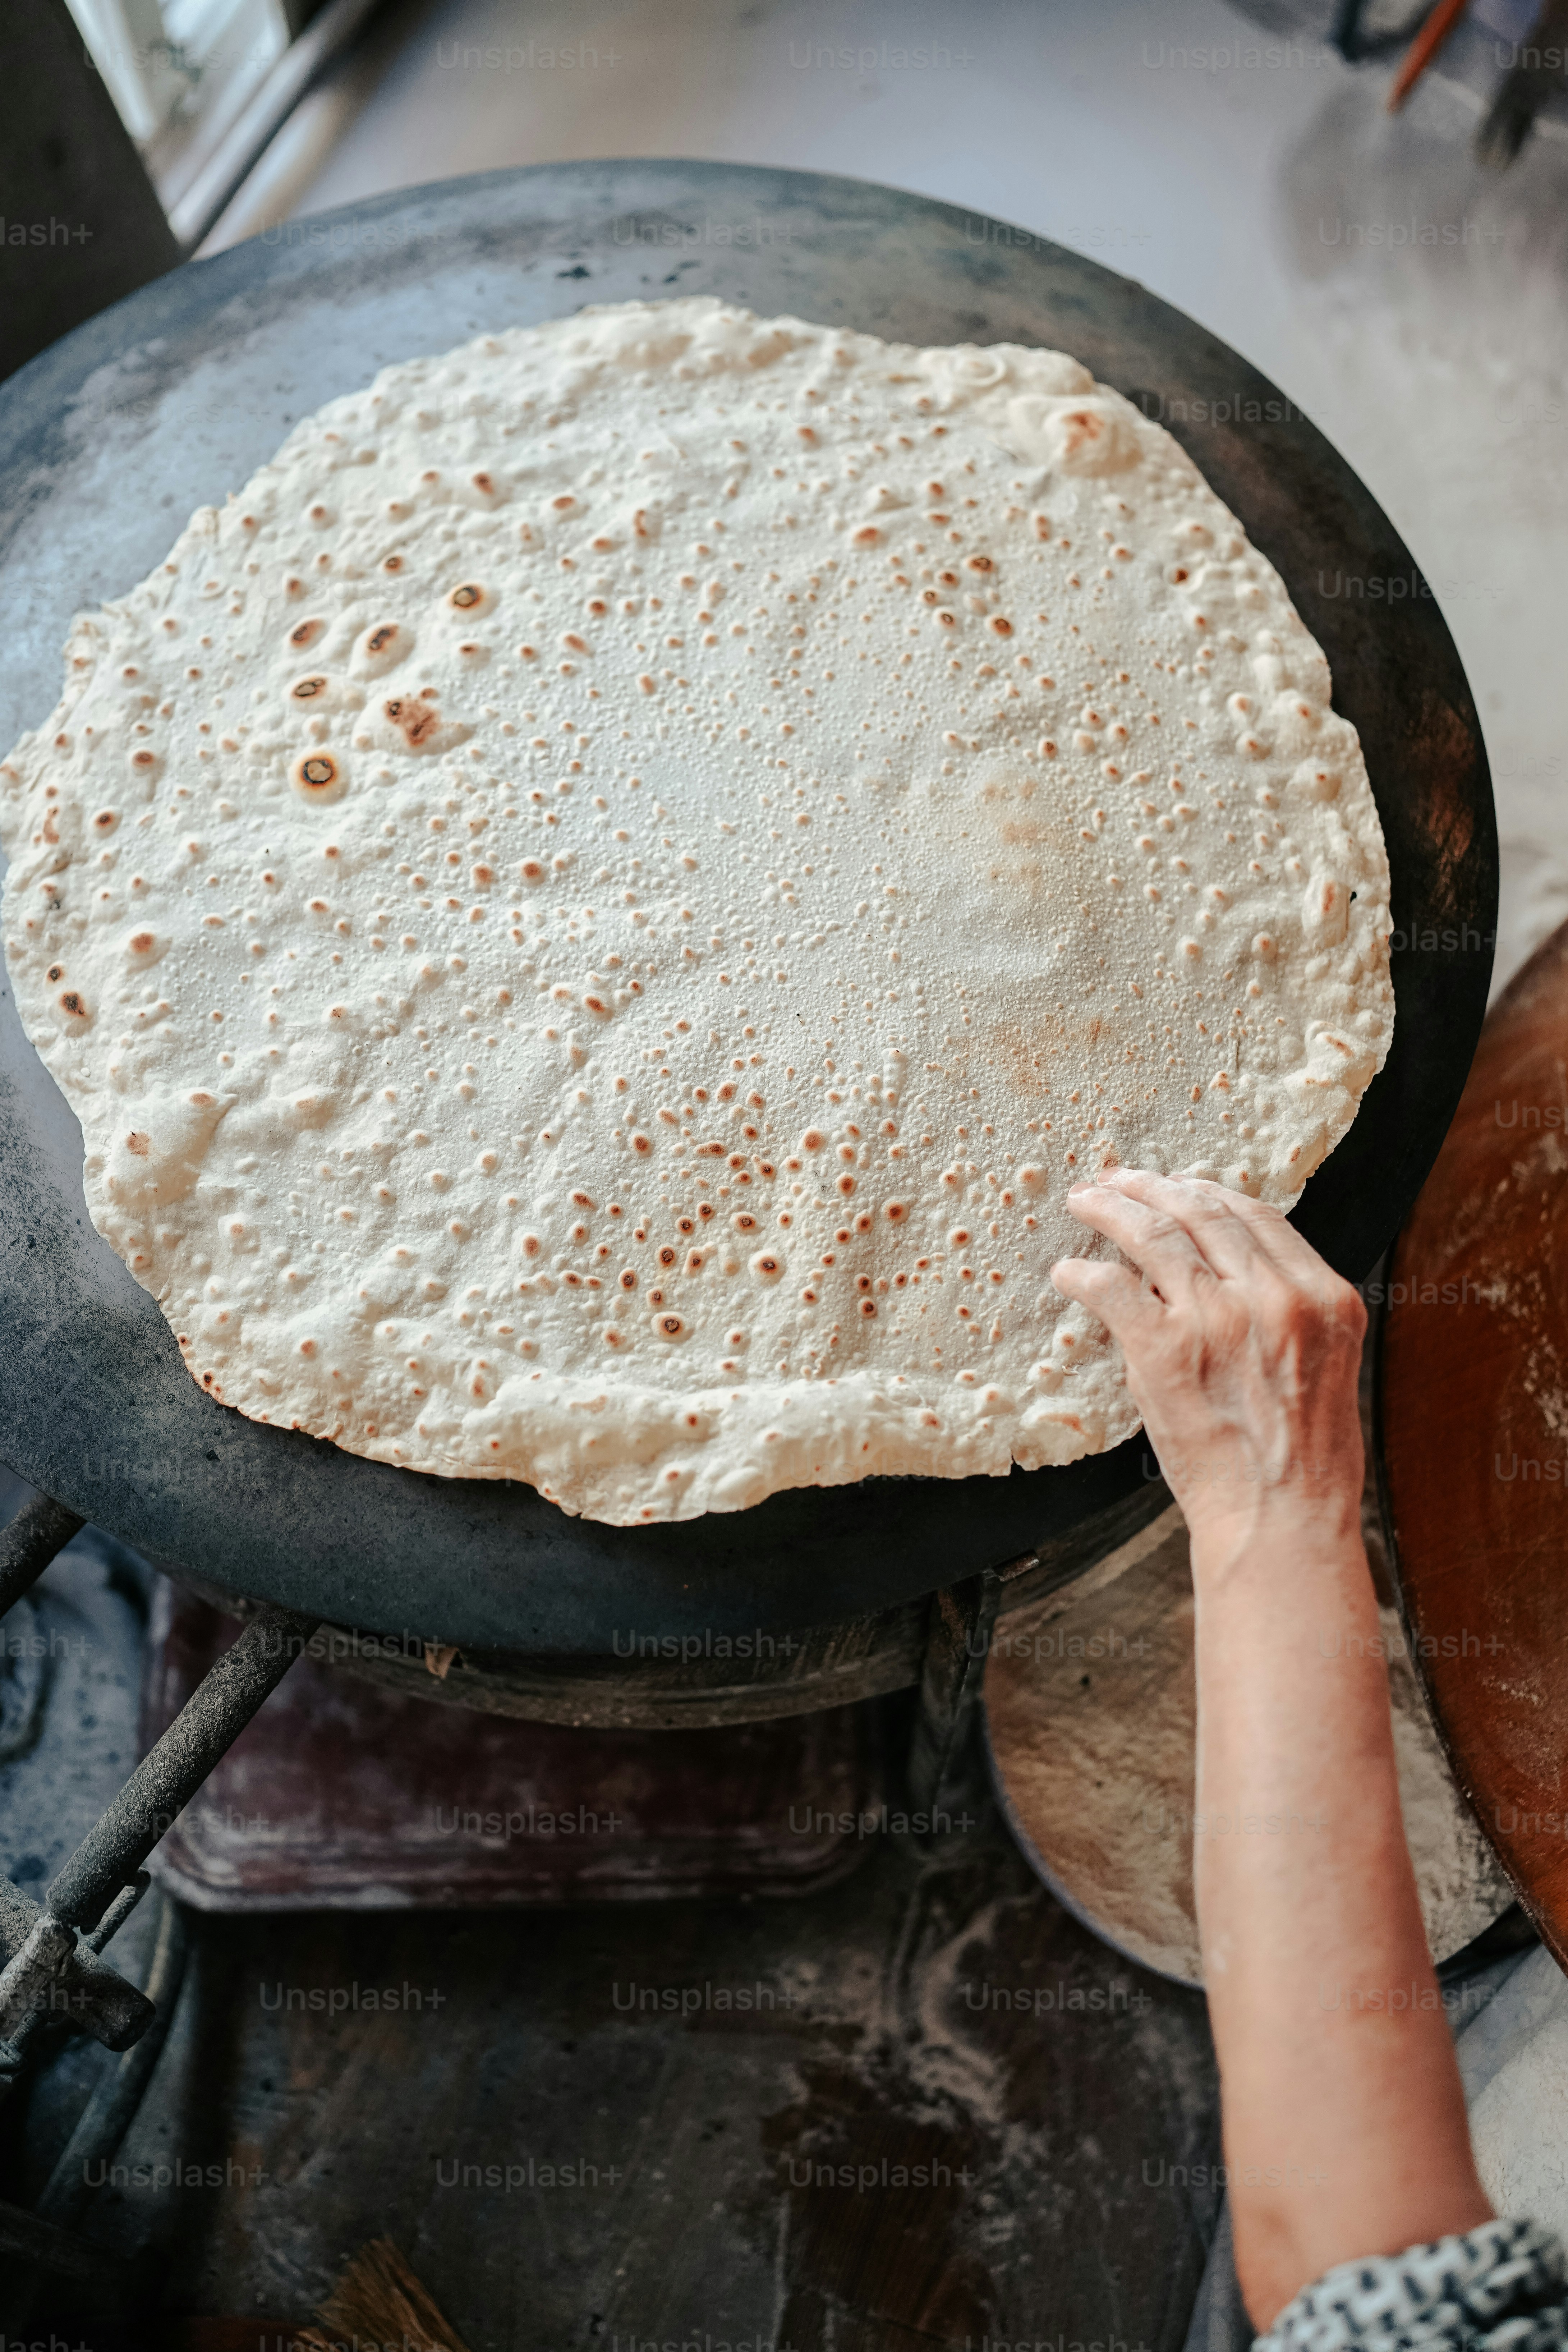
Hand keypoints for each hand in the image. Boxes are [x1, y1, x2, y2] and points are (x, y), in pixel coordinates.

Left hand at [1050, 1169, 1365, 1563]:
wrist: (1281, 1520)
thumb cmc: (1300, 1458)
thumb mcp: (1323, 1365)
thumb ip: (1287, 1311)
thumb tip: (1230, 1272)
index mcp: (1323, 1297)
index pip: (1257, 1216)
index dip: (1208, 1194)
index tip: (1176, 1187)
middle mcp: (1276, 1296)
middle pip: (1204, 1211)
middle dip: (1154, 1187)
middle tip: (1119, 1180)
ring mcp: (1220, 1319)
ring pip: (1154, 1233)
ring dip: (1112, 1209)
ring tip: (1085, 1201)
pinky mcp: (1166, 1350)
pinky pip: (1112, 1287)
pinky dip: (1083, 1274)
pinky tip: (1067, 1274)